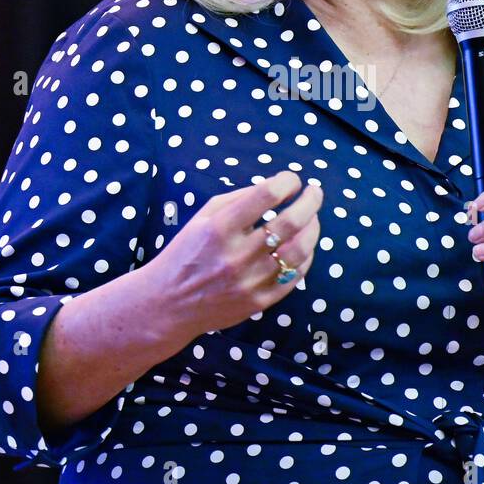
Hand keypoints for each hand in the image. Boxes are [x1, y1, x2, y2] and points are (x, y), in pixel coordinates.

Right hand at [147, 170, 322, 341]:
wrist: (168, 303)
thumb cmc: (187, 252)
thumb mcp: (202, 217)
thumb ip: (238, 199)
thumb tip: (276, 187)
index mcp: (220, 228)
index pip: (266, 195)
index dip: (287, 182)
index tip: (293, 180)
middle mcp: (236, 255)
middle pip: (291, 222)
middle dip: (310, 201)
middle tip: (315, 193)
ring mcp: (250, 281)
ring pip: (299, 251)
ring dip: (313, 229)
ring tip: (312, 219)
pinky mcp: (258, 302)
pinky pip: (294, 277)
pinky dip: (306, 257)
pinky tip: (304, 246)